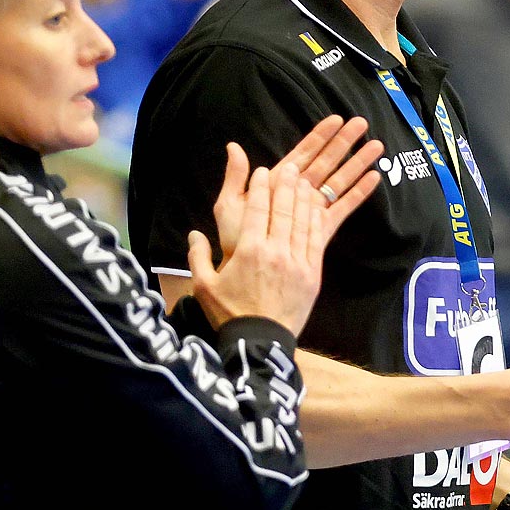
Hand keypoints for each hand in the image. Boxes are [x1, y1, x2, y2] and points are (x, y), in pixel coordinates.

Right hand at [188, 154, 323, 333]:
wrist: (261, 343)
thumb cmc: (229, 315)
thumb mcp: (204, 286)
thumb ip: (197, 256)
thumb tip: (193, 233)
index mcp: (248, 251)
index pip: (256, 210)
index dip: (260, 188)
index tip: (262, 170)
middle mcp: (275, 252)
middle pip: (283, 210)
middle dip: (286, 185)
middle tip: (289, 167)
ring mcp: (297, 263)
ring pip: (302, 222)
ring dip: (303, 198)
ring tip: (304, 180)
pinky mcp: (312, 274)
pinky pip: (316, 240)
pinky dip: (316, 220)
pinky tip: (316, 207)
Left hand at [213, 116, 382, 256]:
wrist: (246, 270)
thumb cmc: (235, 238)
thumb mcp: (229, 204)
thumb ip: (236, 177)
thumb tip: (234, 146)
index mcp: (280, 181)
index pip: (304, 152)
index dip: (320, 135)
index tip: (337, 119)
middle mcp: (300, 191)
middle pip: (327, 161)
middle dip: (345, 142)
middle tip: (362, 123)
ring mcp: (313, 208)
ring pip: (339, 180)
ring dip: (357, 162)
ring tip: (376, 146)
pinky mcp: (323, 226)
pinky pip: (344, 206)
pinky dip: (358, 192)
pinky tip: (373, 178)